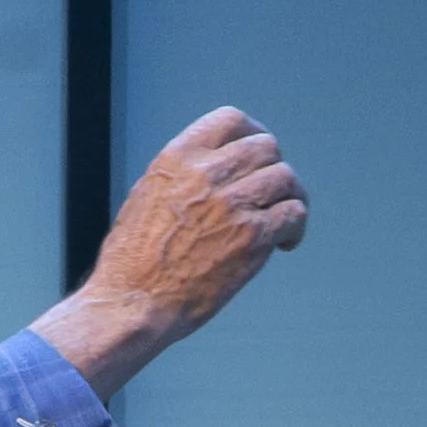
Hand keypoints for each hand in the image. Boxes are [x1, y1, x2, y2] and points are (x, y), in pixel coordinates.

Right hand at [34, 107, 306, 398]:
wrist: (131, 305)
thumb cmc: (130, 266)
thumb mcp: (146, 199)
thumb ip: (181, 179)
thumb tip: (208, 176)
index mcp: (179, 159)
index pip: (231, 120)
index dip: (252, 134)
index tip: (256, 156)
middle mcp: (209, 173)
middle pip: (266, 148)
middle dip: (272, 169)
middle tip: (271, 194)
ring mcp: (233, 204)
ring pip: (285, 179)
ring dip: (290, 197)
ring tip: (283, 222)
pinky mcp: (252, 238)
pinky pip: (293, 214)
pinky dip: (295, 227)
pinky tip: (285, 243)